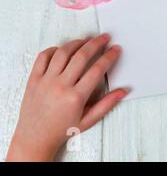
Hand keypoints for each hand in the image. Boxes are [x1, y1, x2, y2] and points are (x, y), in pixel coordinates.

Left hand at [6, 34, 126, 160]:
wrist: (35, 138)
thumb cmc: (62, 130)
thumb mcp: (88, 120)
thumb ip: (107, 104)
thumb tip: (123, 91)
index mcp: (76, 97)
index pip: (97, 70)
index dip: (109, 57)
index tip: (115, 50)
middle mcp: (60, 86)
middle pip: (82, 56)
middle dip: (96, 43)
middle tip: (104, 37)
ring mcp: (45, 81)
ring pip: (63, 52)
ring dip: (77, 43)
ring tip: (86, 40)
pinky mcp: (34, 79)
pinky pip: (43, 57)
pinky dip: (54, 49)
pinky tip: (63, 49)